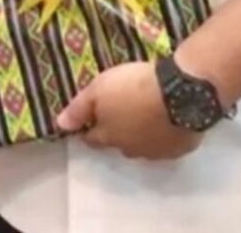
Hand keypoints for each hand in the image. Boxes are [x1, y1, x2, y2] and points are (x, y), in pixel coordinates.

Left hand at [56, 62, 202, 160]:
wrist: (180, 92)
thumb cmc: (133, 88)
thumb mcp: (98, 90)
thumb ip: (78, 109)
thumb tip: (60, 125)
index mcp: (108, 137)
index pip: (91, 139)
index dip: (88, 128)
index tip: (90, 118)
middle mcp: (131, 150)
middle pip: (118, 143)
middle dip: (116, 130)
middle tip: (121, 109)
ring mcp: (157, 152)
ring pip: (143, 145)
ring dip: (142, 133)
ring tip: (146, 112)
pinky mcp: (180, 147)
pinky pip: (167, 143)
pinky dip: (165, 133)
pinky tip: (167, 118)